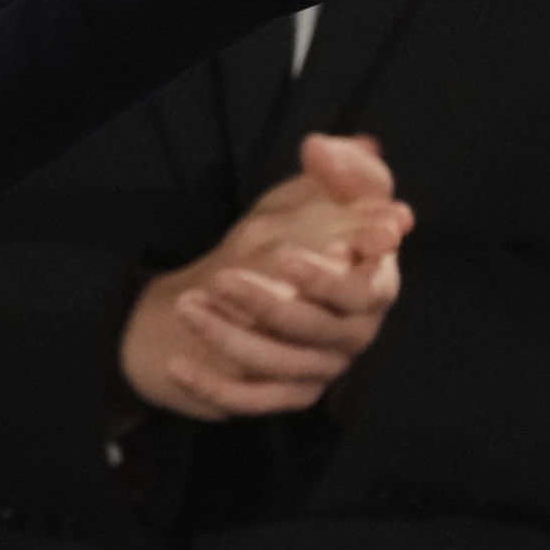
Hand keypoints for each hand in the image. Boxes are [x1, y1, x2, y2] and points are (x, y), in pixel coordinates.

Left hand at [120, 134, 407, 420]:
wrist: (248, 282)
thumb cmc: (296, 233)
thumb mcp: (313, 193)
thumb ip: (333, 169)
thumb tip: (322, 148)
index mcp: (372, 285)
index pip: (365, 293)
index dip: (329, 282)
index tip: (287, 258)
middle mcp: (352, 333)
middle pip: (316, 329)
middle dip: (267, 305)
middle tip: (222, 277)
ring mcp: (319, 368)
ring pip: (277, 364)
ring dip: (230, 338)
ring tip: (188, 307)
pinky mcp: (284, 394)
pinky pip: (250, 401)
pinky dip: (213, 388)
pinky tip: (178, 364)